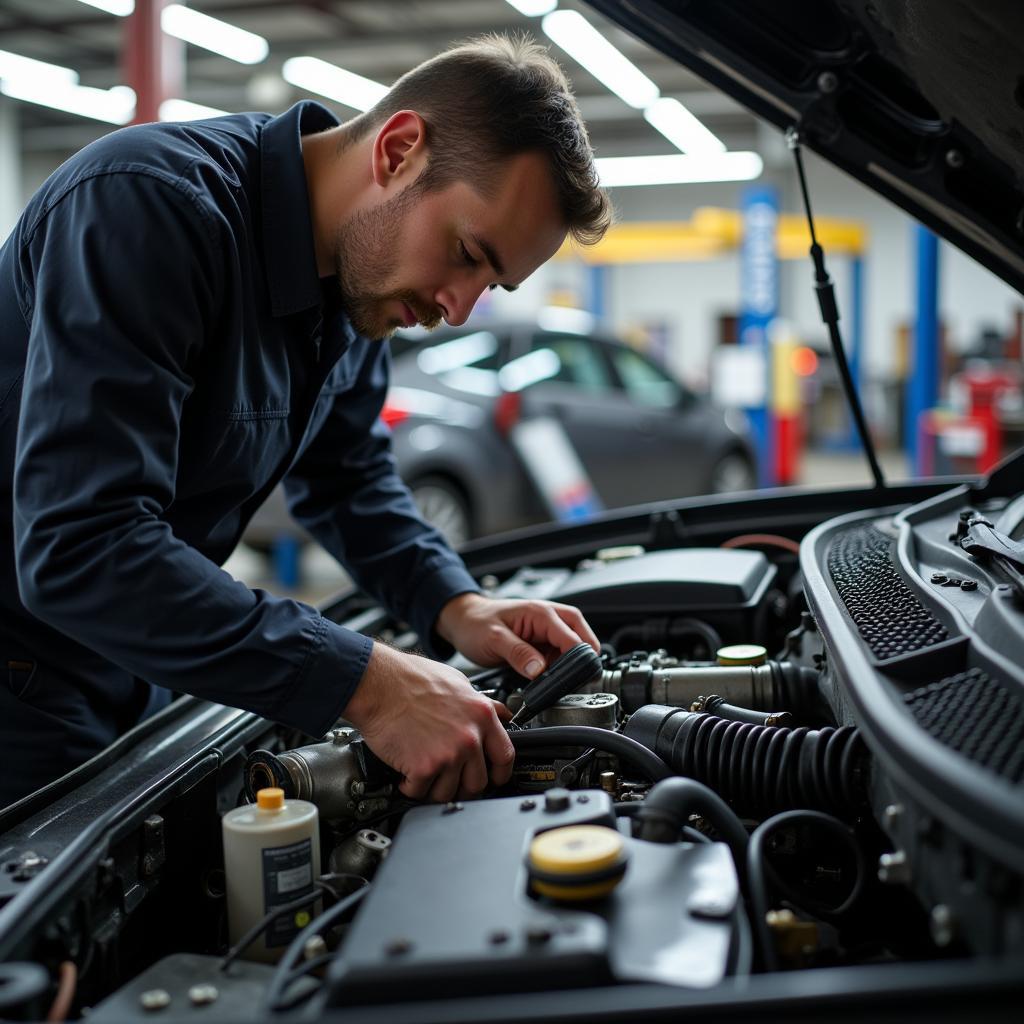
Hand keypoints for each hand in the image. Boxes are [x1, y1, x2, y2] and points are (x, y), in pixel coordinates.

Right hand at [344, 640, 514, 801]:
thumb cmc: (410, 679)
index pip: (506, 757)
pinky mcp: (424, 767)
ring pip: (449, 793)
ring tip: (424, 774)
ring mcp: (449, 754)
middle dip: (462, 786)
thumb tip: (501, 713)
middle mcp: (469, 736)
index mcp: (481, 715)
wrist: (377, 683)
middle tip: (448, 779)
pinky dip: (410, 786)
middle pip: (478, 782)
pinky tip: (406, 773)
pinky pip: (421, 792)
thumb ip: (482, 702)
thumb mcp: (458, 682)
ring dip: (434, 788)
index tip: (493, 778)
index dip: (500, 773)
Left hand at [435, 593, 599, 679]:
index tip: (575, 679)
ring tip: (562, 681)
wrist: (462, 620)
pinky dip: (561, 666)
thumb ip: (518, 654)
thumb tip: (539, 670)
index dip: (578, 659)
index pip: (572, 636)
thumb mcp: (493, 639)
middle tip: (581, 680)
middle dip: (585, 658)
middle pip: (582, 636)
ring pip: (574, 645)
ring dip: (572, 663)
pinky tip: (551, 678)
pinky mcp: (541, 640)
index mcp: (540, 613)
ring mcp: (546, 629)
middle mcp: (548, 617)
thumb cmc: (475, 623)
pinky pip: (560, 653)